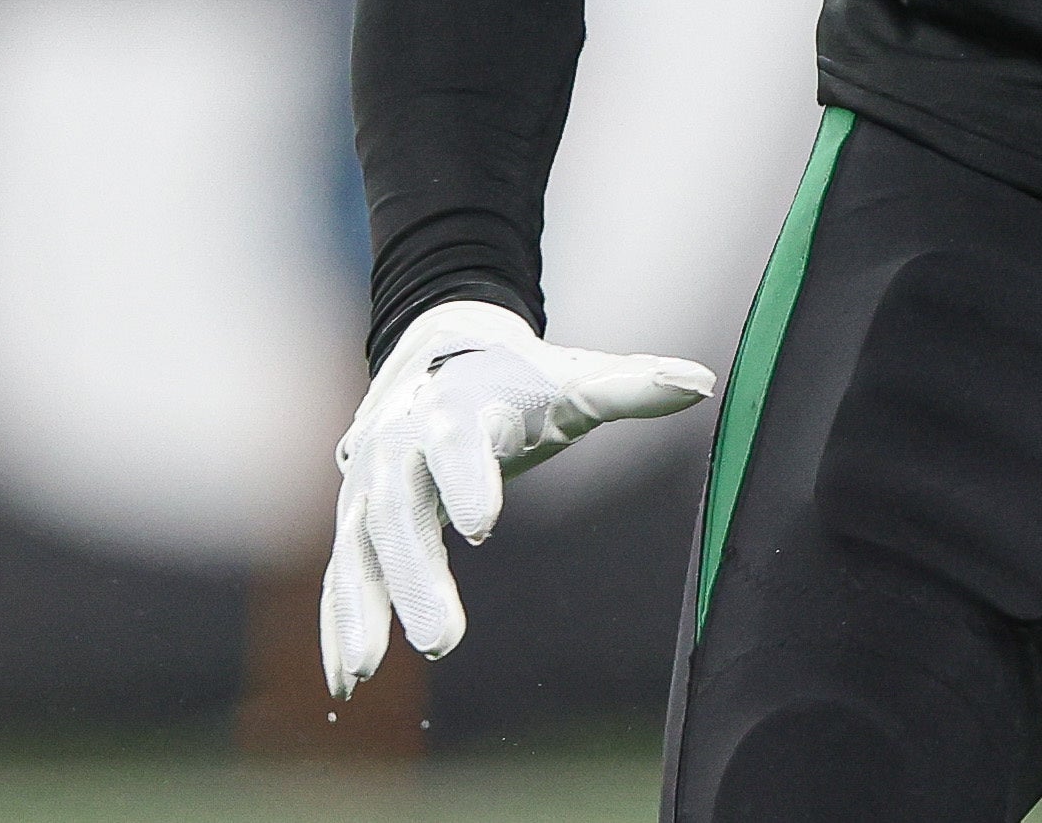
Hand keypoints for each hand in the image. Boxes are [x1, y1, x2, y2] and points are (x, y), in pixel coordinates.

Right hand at [320, 299, 715, 695]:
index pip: (456, 441)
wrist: (436, 357)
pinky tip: (347, 684)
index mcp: (455, 406)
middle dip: (416, 575)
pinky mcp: (356, 522)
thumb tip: (702, 380)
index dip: (467, 480)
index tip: (483, 527)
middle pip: (399, 510)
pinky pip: (344, 575)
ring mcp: (368, 486)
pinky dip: (339, 625)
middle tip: (442, 640)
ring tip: (369, 671)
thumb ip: (630, 385)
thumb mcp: (572, 380)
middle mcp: (399, 445)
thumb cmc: (518, 382)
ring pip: (359, 549)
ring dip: (361, 609)